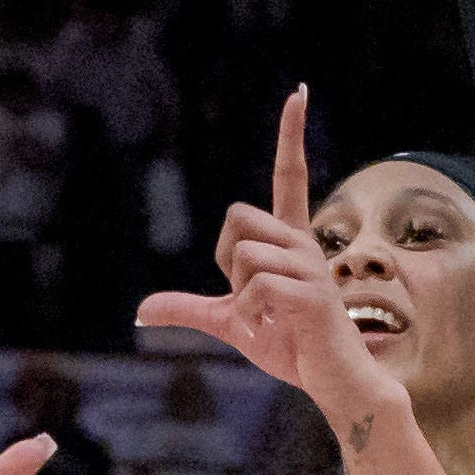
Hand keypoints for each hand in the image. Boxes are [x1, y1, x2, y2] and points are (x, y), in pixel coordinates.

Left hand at [134, 90, 395, 427]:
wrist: (334, 381)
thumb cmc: (291, 345)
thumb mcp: (230, 324)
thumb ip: (189, 310)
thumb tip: (140, 314)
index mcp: (289, 240)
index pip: (291, 175)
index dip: (291, 134)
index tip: (299, 92)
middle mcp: (303, 242)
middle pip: (238, 216)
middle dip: (226, 260)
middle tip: (248, 298)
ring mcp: (310, 266)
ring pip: (243, 254)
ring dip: (239, 294)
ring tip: (266, 317)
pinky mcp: (311, 293)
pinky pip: (254, 288)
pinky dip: (250, 316)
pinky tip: (274, 329)